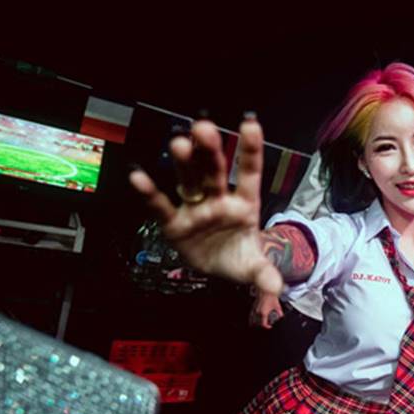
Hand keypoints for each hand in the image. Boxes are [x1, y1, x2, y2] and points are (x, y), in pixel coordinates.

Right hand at [129, 115, 282, 294]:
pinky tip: (139, 177)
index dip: (250, 149)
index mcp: (245, 203)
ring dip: (184, 163)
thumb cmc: (239, 256)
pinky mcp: (174, 223)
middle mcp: (219, 199)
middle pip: (214, 171)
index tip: (250, 123)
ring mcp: (196, 209)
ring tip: (180, 144)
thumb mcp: (256, 267)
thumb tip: (274, 289)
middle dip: (210, 151)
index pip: (250, 173)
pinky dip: (150, 193)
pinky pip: (162, 206)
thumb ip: (265, 275)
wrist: (218, 268)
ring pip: (189, 181)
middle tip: (204, 128)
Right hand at [250, 291, 284, 328]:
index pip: (263, 324)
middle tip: (266, 323)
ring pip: (253, 318)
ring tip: (258, 322)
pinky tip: (254, 316)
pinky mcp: (254, 305)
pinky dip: (252, 316)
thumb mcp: (277, 305)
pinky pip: (252, 313)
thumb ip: (279, 313)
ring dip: (255, 321)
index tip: (269, 326)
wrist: (266, 289)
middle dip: (261, 324)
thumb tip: (281, 316)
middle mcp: (258, 312)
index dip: (267, 326)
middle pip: (257, 322)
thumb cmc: (270, 296)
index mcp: (264, 313)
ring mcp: (255, 308)